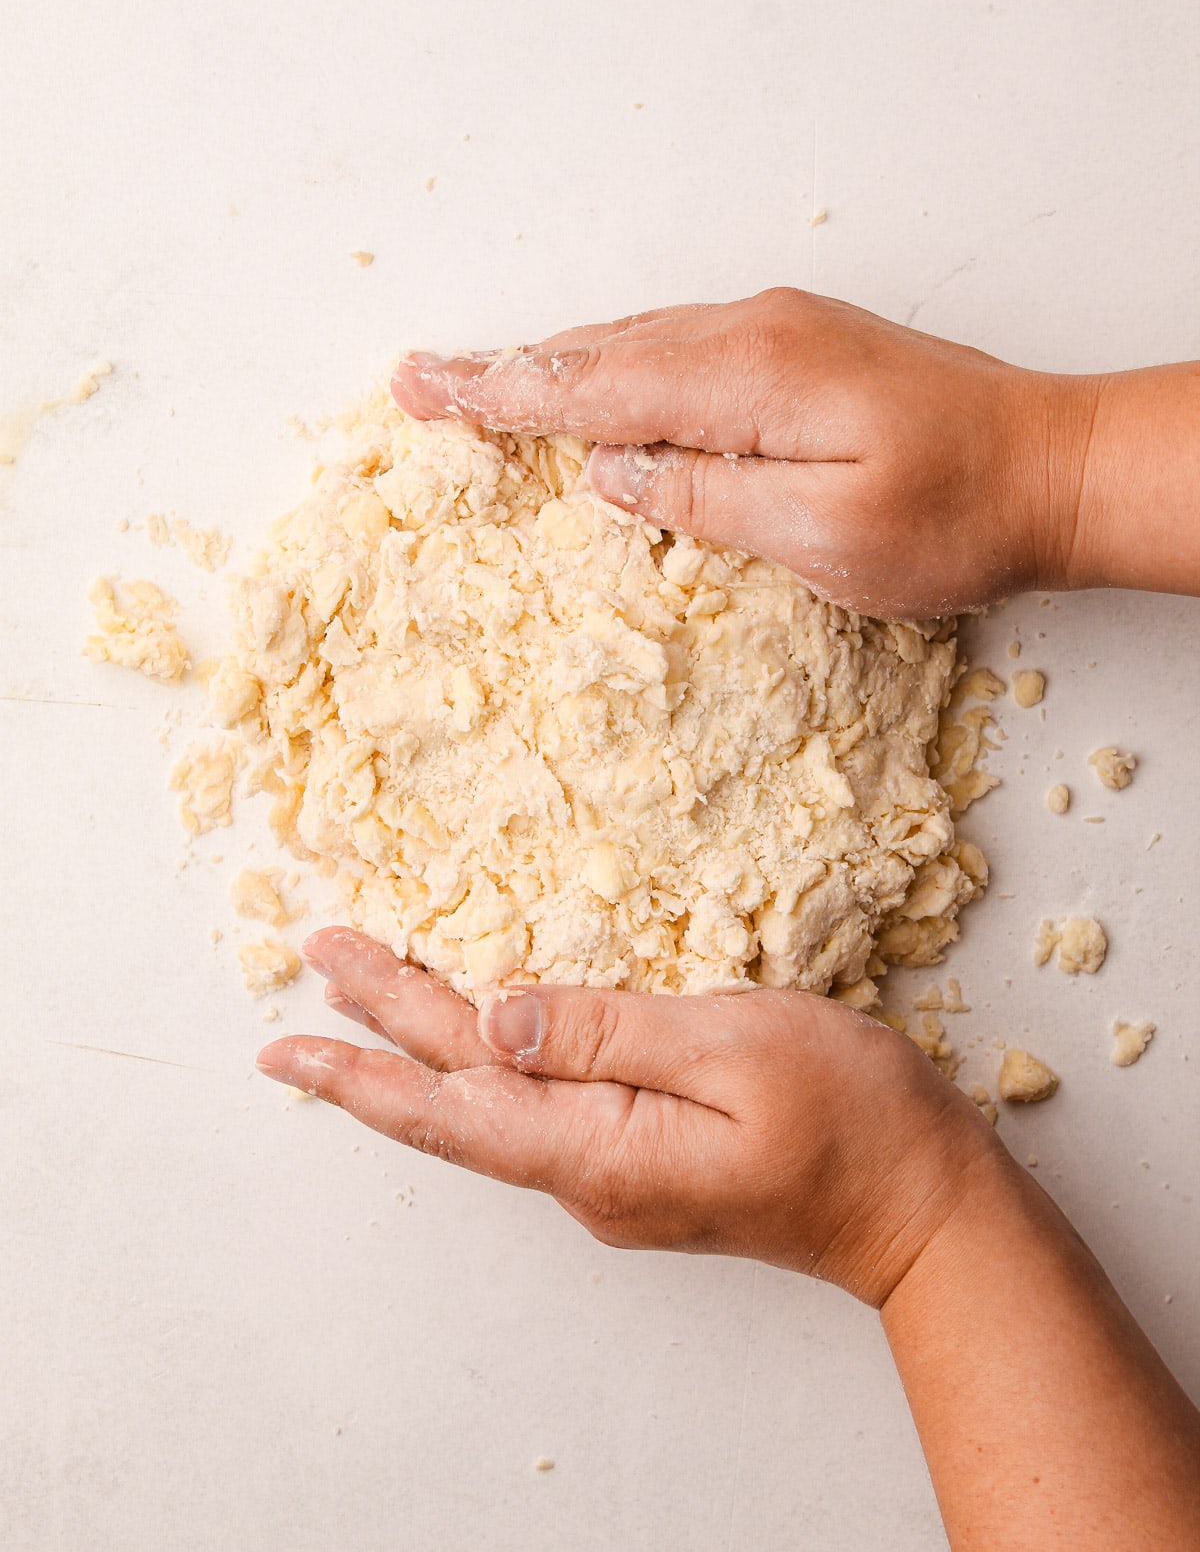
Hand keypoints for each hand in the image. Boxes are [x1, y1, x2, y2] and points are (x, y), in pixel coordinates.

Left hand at [257, 927, 1004, 1307]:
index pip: (453, 1097)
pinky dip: (483, 1066)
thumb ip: (608, 1029)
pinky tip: (473, 1042)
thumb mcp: (735, 1048)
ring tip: (360, 1007)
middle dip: (374, 1039)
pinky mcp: (644, 1162)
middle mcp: (588, 1175)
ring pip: (492, 1105)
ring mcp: (615, 1176)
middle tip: (310, 976)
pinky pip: (537, 1110)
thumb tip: (494, 1015)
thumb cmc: (851, 1119)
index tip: (292, 1024)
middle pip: (459, 1099)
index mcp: (599, 1148)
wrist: (924, 1209)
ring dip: (421, 1051)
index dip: (367, 1056)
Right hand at [390, 287, 1099, 616]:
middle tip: (421, 379)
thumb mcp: (827, 538)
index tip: (423, 391)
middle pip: (599, 349)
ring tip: (483, 379)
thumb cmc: (957, 514)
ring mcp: (779, 329)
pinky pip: (678, 344)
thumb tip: (612, 476)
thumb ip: (707, 501)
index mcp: (746, 377)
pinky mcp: (801, 344)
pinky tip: (596, 378)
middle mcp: (752, 331)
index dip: (501, 395)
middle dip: (505, 369)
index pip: (592, 390)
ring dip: (554, 362)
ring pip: (636, 341)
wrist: (1058, 463)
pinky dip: (616, 362)